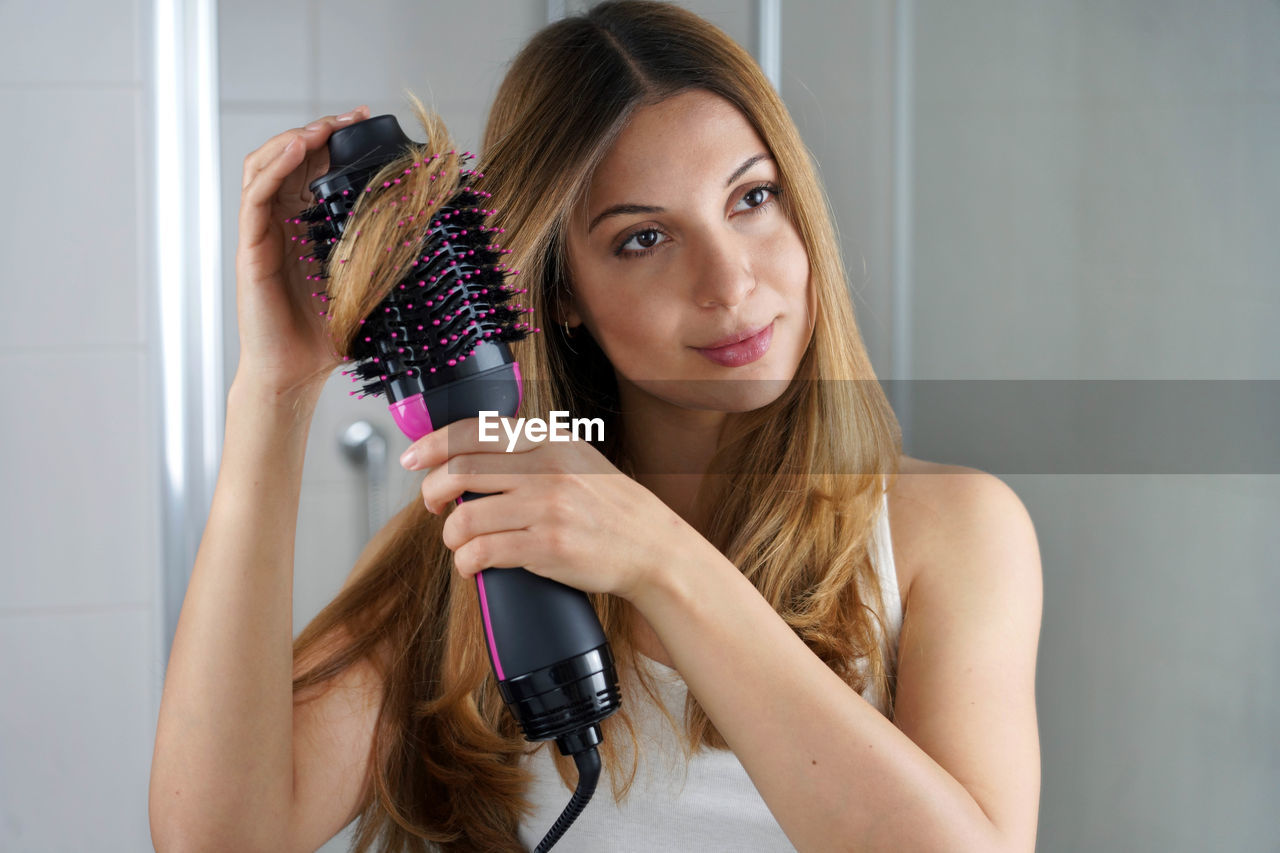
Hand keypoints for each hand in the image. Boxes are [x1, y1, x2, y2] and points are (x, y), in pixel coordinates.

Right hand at [233, 106, 371, 397]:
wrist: (297, 374)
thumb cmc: (327, 334)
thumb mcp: (368, 284)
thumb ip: (384, 255)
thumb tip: (427, 232)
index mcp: (306, 226)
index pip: (313, 168)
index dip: (335, 141)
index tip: (367, 124)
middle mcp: (280, 223)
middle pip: (288, 157)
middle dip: (319, 130)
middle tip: (351, 117)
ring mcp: (262, 233)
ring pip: (264, 166)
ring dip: (294, 139)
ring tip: (323, 127)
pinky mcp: (251, 248)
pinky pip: (255, 196)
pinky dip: (275, 166)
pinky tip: (298, 150)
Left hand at [402, 417, 694, 600]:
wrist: (653, 549)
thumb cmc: (612, 509)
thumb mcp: (578, 460)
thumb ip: (533, 450)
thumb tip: (472, 454)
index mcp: (550, 440)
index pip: (475, 431)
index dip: (433, 444)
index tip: (411, 459)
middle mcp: (546, 467)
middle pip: (459, 470)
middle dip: (432, 491)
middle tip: (432, 506)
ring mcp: (547, 507)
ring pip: (465, 517)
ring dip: (451, 535)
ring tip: (460, 543)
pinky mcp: (546, 547)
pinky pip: (482, 552)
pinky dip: (466, 563)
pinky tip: (472, 566)